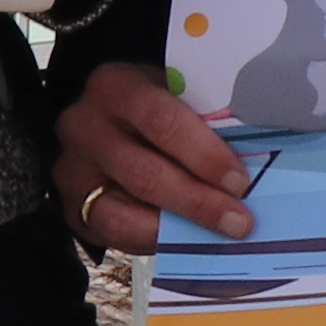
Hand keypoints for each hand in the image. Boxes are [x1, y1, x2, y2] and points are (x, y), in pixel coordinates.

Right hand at [55, 66, 252, 253]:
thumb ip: (203, 119)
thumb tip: (256, 158)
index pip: (161, 122)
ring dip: (176, 228)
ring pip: (123, 211)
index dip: (204, 155)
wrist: (104, 119)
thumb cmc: (153, 106)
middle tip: (239, 221)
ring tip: (215, 236)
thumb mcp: (174, 95)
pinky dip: (150, 240)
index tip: (239, 181)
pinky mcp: (69, 206)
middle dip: (198, 201)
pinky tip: (181, 240)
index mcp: (115, 86)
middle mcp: (82, 125)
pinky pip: (111, 233)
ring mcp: (70, 169)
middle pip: (144, 173)